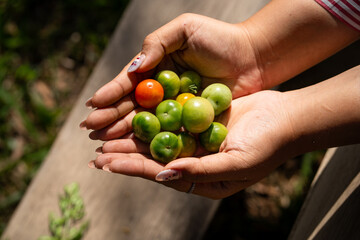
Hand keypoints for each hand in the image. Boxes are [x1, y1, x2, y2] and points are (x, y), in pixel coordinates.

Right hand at [80, 13, 263, 139]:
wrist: (254, 56)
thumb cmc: (220, 39)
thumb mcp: (184, 30)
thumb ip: (157, 44)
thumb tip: (133, 67)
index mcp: (157, 68)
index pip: (129, 83)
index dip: (111, 94)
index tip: (92, 105)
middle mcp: (163, 90)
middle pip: (133, 106)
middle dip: (111, 117)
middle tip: (90, 131)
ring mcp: (176, 107)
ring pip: (147, 122)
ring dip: (125, 132)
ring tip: (104, 142)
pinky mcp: (192, 121)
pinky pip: (170, 132)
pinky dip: (153, 140)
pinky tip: (136, 149)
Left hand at [89, 90, 294, 198]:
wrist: (287, 118)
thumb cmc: (267, 145)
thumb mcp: (236, 163)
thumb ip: (201, 171)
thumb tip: (165, 174)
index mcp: (202, 179)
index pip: (160, 174)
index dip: (132, 169)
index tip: (106, 164)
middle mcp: (195, 162)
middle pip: (154, 159)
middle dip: (125, 156)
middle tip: (97, 153)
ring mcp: (197, 141)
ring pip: (158, 139)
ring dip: (134, 137)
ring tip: (106, 137)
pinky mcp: (200, 122)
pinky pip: (171, 120)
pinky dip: (153, 118)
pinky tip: (134, 113)